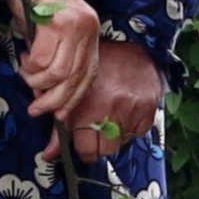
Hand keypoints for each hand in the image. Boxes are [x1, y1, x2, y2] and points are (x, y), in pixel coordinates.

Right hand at [13, 0, 101, 129]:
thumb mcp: (51, 31)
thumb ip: (55, 57)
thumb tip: (46, 92)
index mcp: (90, 32)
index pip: (88, 76)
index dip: (73, 100)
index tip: (58, 115)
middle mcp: (88, 29)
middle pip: (74, 79)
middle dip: (53, 100)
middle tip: (35, 108)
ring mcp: (74, 25)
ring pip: (58, 73)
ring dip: (36, 81)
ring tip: (25, 72)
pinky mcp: (57, 21)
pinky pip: (41, 59)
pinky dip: (29, 65)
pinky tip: (23, 56)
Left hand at [66, 33, 164, 160]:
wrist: (132, 44)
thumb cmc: (101, 66)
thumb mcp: (73, 93)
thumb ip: (59, 126)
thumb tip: (50, 153)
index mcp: (87, 106)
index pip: (85, 150)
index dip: (82, 148)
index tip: (82, 142)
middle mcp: (110, 109)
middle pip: (104, 150)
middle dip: (97, 144)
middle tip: (95, 130)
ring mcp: (132, 111)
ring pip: (121, 144)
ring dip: (114, 134)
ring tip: (110, 114)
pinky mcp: (148, 111)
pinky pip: (138, 133)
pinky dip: (131, 127)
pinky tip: (125, 110)